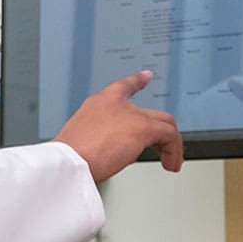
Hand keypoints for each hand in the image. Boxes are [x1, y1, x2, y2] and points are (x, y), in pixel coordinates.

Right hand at [53, 70, 183, 183]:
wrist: (68, 162)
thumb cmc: (70, 158)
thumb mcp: (83, 142)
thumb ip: (100, 140)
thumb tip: (112, 154)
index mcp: (98, 104)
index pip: (122, 87)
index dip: (137, 81)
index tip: (146, 76)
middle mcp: (115, 104)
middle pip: (151, 113)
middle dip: (161, 133)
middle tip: (162, 149)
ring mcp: (130, 114)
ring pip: (165, 123)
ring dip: (170, 145)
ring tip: (169, 163)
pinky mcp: (143, 127)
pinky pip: (170, 137)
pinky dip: (174, 153)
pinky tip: (170, 165)